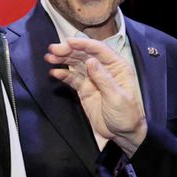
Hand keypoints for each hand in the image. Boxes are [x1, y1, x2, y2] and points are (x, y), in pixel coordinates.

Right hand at [45, 37, 146, 154]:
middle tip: (53, 50)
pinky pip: (73, 79)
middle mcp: (105, 70)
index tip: (69, 42)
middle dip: (69, 51)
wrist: (123, 134)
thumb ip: (103, 79)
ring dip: (63, 60)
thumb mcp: (117, 97)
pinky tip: (55, 72)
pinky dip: (64, 75)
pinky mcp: (85, 90)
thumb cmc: (127, 115)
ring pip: (77, 65)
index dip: (84, 44)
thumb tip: (90, 61)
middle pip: (85, 55)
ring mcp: (93, 79)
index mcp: (117, 67)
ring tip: (50, 57)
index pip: (99, 50)